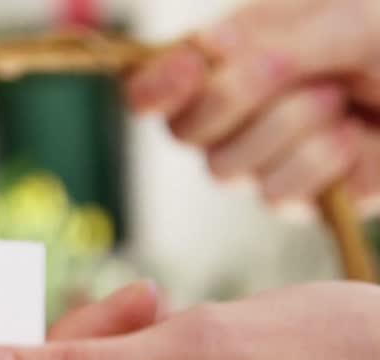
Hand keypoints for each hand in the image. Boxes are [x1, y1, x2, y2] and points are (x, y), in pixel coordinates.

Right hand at [126, 0, 379, 213]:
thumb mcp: (338, 21)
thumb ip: (270, 39)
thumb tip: (207, 50)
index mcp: (224, 60)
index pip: (150, 85)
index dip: (157, 84)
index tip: (191, 68)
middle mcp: (230, 113)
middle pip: (184, 131)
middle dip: (236, 99)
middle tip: (287, 69)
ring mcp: (259, 157)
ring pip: (227, 166)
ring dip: (290, 126)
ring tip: (341, 98)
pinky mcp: (297, 195)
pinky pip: (277, 192)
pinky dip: (321, 160)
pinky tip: (354, 136)